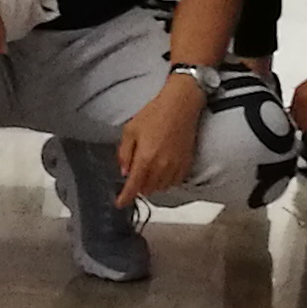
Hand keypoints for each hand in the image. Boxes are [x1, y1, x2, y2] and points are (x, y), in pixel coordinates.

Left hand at [116, 70, 202, 201]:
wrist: (180, 105)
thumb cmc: (155, 113)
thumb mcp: (130, 130)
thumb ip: (124, 153)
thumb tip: (124, 171)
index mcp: (145, 159)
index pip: (133, 187)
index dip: (125, 198)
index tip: (120, 203)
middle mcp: (161, 167)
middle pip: (147, 190)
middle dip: (138, 187)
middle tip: (134, 175)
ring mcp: (175, 167)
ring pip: (161, 188)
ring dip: (152, 185)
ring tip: (149, 171)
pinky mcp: (186, 164)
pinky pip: (174, 182)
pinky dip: (166, 181)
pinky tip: (162, 170)